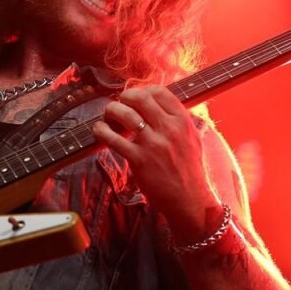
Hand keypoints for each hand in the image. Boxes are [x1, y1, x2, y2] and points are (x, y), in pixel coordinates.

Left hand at [92, 86, 220, 237]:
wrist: (190, 199)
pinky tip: (99, 130)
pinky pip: (114, 139)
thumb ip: (177, 121)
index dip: (143, 90)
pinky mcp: (139, 160)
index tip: (134, 98)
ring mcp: (154, 144)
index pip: (160, 92)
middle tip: (118, 104)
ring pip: (125, 114)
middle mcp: (169, 129)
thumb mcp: (192, 139)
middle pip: (140, 97)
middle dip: (124, 97)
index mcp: (183, 121)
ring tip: (107, 116)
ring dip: (111, 111)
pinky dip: (101, 130)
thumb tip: (159, 106)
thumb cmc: (189, 170)